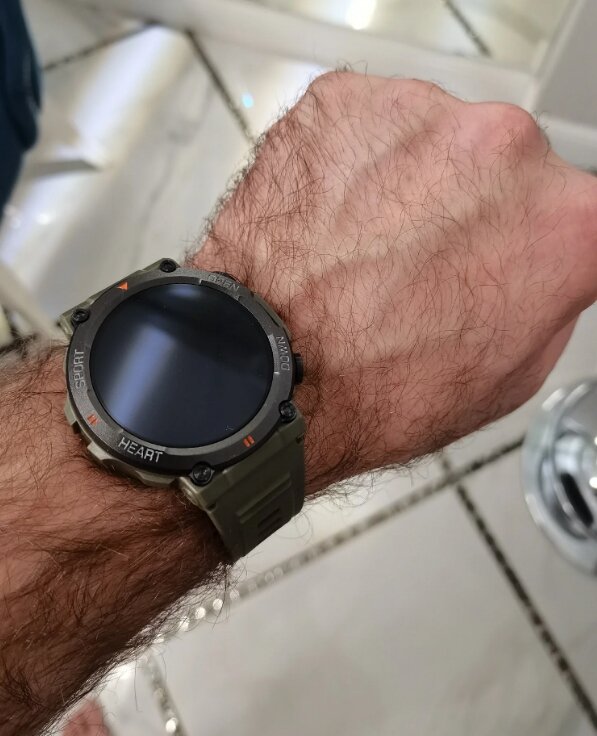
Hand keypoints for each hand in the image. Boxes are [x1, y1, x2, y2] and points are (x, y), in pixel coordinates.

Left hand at [196, 72, 596, 489]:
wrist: (264, 372)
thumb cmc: (372, 389)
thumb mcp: (510, 374)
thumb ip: (546, 293)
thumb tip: (544, 264)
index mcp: (563, 221)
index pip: (570, 210)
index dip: (533, 239)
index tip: (506, 252)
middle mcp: (500, 150)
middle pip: (499, 167)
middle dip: (469, 209)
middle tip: (418, 264)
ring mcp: (417, 116)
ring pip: (429, 142)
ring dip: (406, 185)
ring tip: (361, 252)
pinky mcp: (342, 103)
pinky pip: (364, 129)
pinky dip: (350, 168)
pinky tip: (330, 225)